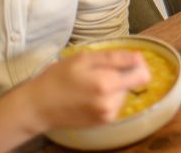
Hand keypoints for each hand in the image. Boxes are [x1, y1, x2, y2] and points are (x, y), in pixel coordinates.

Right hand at [26, 49, 151, 130]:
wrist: (38, 107)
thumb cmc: (58, 78)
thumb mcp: (84, 59)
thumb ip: (115, 58)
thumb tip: (139, 58)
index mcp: (107, 85)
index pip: (142, 75)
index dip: (138, 64)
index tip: (126, 60)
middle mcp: (111, 104)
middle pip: (131, 83)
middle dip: (120, 75)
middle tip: (96, 72)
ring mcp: (107, 116)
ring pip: (123, 93)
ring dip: (113, 87)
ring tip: (90, 84)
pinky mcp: (103, 123)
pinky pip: (115, 104)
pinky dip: (107, 98)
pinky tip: (89, 95)